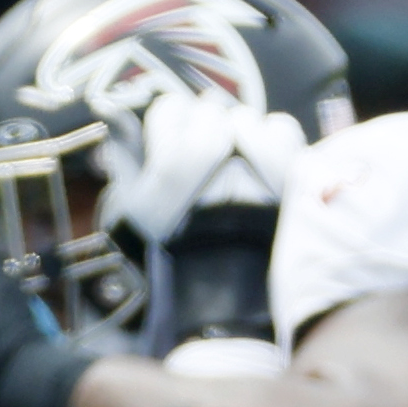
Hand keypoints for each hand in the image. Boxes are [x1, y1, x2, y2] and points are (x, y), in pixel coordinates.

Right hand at [98, 94, 305, 247]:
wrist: (221, 298)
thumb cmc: (166, 260)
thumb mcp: (129, 213)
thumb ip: (125, 160)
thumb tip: (117, 120)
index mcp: (174, 156)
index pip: (169, 107)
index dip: (165, 128)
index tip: (165, 148)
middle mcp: (218, 145)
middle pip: (207, 110)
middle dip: (200, 131)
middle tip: (198, 166)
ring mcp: (259, 154)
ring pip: (244, 117)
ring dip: (236, 135)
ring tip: (231, 169)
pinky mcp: (289, 167)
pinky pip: (280, 128)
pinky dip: (270, 141)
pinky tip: (260, 166)